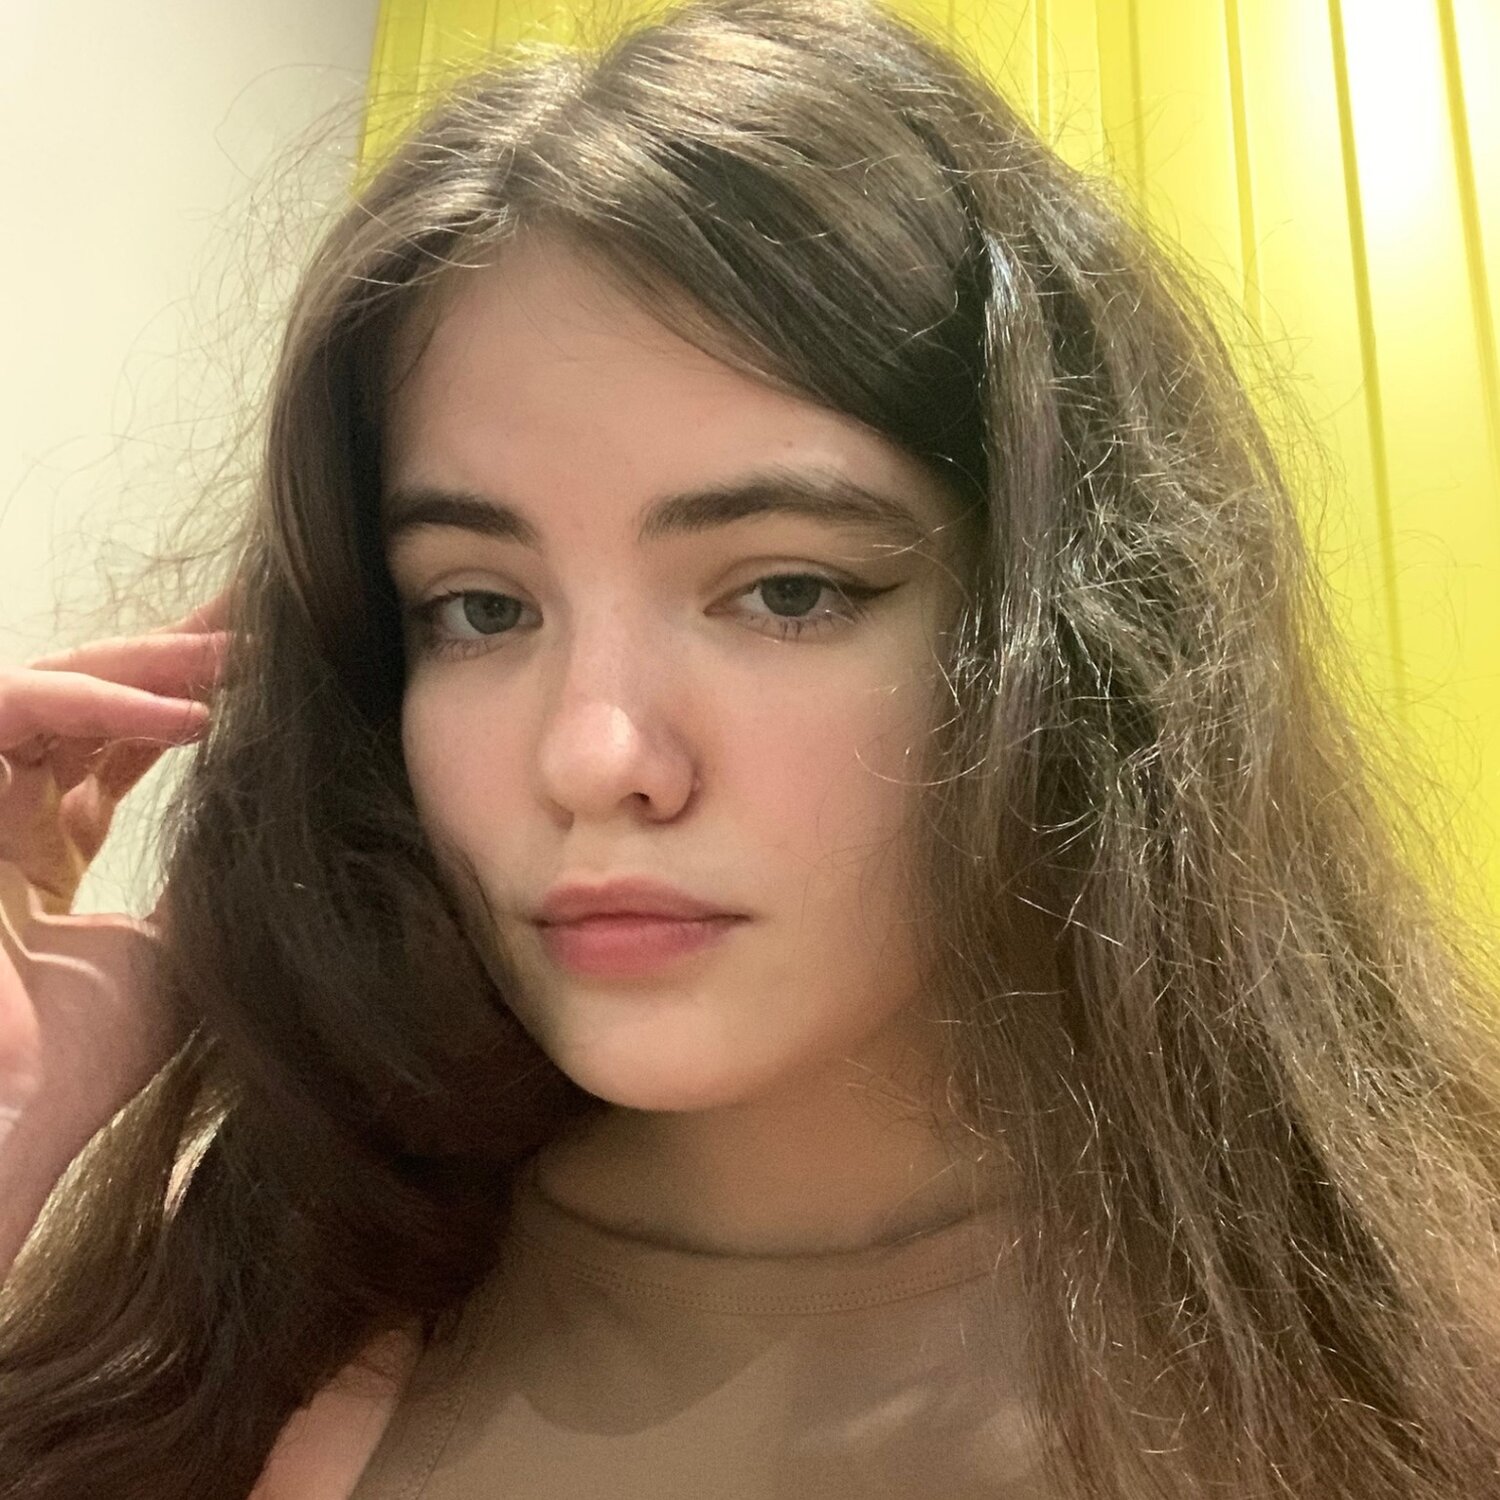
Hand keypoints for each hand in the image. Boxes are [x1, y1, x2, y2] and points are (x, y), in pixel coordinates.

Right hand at [0, 593, 230, 1158]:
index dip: (189, 694)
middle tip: (261, 616)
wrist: (17, 1118)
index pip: (120, 740)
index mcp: (51, 840)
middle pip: (93, 696)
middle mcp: (8, 808)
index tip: (269, 664)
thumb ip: (207, 871)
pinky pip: (19, 712)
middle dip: (176, 653)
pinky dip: (103, 704)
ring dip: (152, 663)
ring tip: (240, 647)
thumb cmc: (92, 1050)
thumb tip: (279, 811)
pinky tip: (193, 713)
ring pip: (60, 686)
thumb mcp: (176, 943)